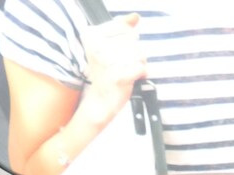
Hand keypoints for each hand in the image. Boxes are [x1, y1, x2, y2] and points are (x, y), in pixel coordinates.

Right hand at [76, 13, 146, 129]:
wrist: (101, 99)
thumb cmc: (107, 70)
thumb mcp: (109, 45)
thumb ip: (122, 28)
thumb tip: (135, 16)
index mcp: (91, 35)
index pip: (125, 28)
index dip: (130, 40)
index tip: (121, 51)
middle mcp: (96, 46)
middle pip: (134, 41)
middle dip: (136, 53)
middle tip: (126, 64)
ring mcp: (107, 62)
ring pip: (139, 54)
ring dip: (140, 63)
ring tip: (129, 70)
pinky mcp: (119, 77)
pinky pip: (142, 68)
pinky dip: (142, 73)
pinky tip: (133, 78)